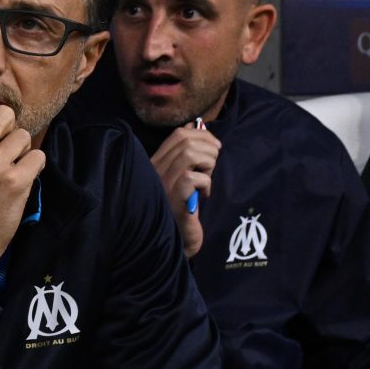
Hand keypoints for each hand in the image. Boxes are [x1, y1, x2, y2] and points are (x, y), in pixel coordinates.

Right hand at [149, 123, 219, 258]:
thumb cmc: (184, 208)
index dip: (202, 135)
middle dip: (209, 149)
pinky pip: (194, 177)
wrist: (178, 242)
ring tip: (208, 179)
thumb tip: (197, 126)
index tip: (214, 147)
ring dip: (209, 164)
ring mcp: (162, 184)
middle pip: (186, 141)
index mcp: (156, 163)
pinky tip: (205, 195)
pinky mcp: (174, 199)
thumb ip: (188, 155)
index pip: (178, 134)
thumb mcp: (184, 177)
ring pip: (190, 154)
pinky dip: (207, 183)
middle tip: (213, 166)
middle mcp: (154, 171)